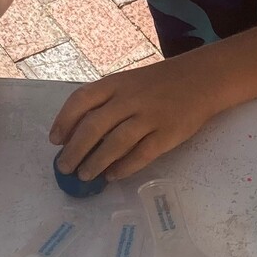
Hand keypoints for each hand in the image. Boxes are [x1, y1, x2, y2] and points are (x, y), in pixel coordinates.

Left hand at [50, 61, 219, 181]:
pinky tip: (113, 175)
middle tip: (65, 168)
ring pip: (115, 143)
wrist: (202, 79)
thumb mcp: (129, 82)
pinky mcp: (168, 134)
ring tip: (85, 176)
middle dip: (75, 150)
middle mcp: (130, 99)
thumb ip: (106, 102)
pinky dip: (124, 167)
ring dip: (96, 162)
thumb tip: (77, 135)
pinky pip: (142, 154)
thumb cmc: (158, 83)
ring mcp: (150, 117)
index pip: (81, 100)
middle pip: (94, 126)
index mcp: (116, 83)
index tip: (55, 141)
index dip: (63, 121)